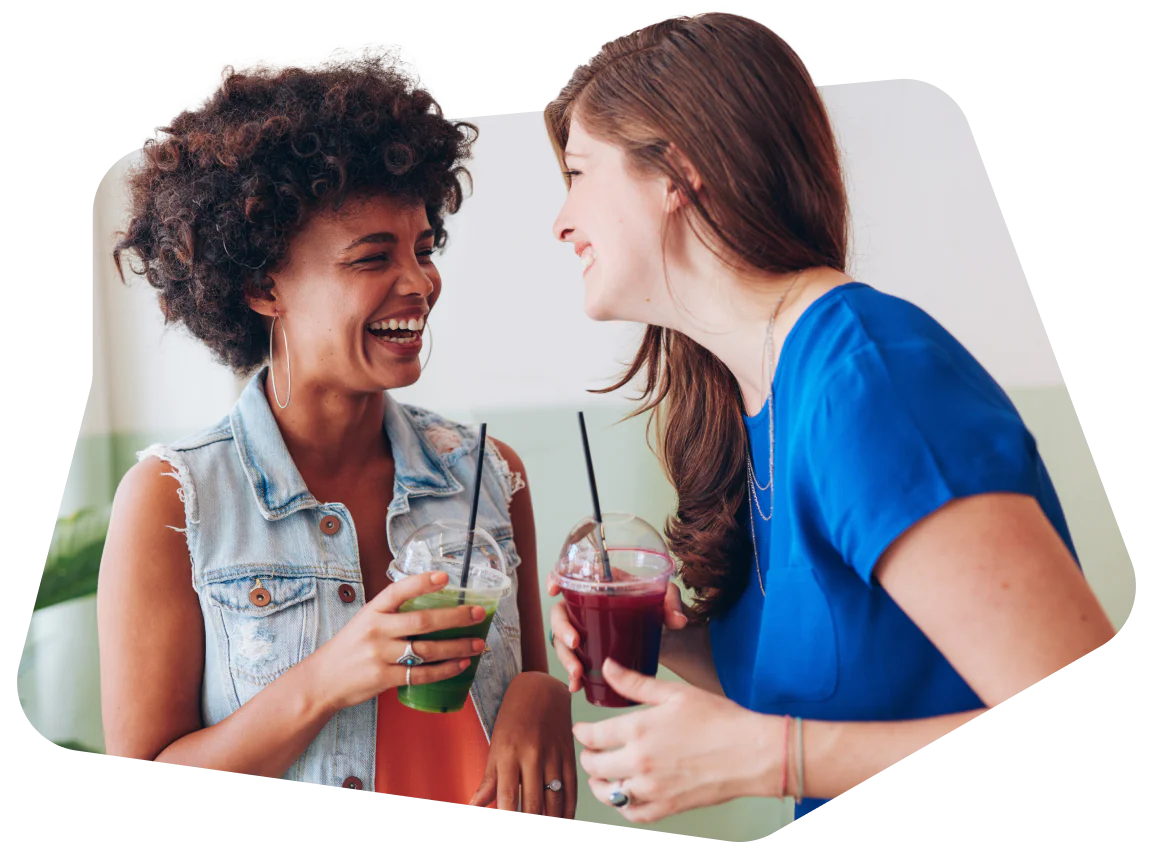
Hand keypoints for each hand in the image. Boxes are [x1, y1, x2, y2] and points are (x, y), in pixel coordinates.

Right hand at [310, 571, 489, 712]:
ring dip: (457, 646)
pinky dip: (444, 670)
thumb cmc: (349, 648)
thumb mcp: (364, 622)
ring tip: (478, 643)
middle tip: (478, 613)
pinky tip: (460, 664)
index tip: (445, 577)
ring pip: (427, 650)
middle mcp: (376, 630)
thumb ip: (391, 614)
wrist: (321, 681)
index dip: (421, 582)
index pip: (398, 591)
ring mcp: (379, 655)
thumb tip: (432, 605)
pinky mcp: (383, 678)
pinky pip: (421, 674)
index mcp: (371, 611)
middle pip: (422, 621)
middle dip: (455, 617)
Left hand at [469, 671, 576, 819]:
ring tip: (548, 827)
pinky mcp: (569, 755)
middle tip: (529, 827)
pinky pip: (571, 788)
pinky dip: (568, 809)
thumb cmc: (512, 719)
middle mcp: (531, 756)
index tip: (507, 826)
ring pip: (554, 799)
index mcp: (508, 755)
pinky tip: (564, 821)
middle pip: (532, 803)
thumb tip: (472, 806)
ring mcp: (553, 755)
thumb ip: (488, 781)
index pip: (506, 799)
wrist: (540, 689)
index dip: (507, 819)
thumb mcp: (495, 747)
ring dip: (551, 820)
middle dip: (530, 822)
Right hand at [546, 575, 687, 692]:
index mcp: (601, 584)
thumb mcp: (665, 599)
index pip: (571, 575)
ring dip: (566, 657)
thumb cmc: (658, 608)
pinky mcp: (589, 650)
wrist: (663, 635)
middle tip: (575, 643)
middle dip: (562, 629)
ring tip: (577, 673)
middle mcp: (587, 605)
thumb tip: (677, 619)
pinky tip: (576, 685)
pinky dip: (572, 674)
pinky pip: (573, 660)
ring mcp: (585, 629)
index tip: (553, 591)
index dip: (557, 579)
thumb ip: (670, 602)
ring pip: (562, 640)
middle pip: (561, 613)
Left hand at [572, 658, 776, 823]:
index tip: (582, 730)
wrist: (751, 753)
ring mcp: (652, 787)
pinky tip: (623, 796)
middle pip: (595, 765)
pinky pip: (632, 813)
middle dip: (588, 757)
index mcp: (638, 729)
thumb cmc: (718, 719)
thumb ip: (636, 683)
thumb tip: (608, 666)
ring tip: (600, 777)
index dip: (583, 732)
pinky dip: (622, 806)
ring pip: (608, 793)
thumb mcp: (675, 692)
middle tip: (591, 752)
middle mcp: (639, 761)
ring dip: (599, 784)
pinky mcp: (667, 807)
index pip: (593, 735)